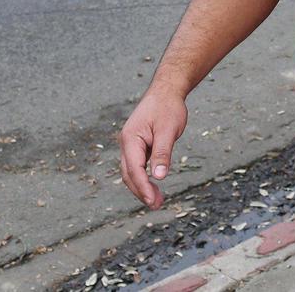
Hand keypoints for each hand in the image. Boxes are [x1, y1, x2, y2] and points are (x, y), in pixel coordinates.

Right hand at [119, 87, 187, 209]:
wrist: (167, 90)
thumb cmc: (168, 107)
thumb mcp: (168, 130)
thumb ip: (162, 153)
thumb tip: (159, 176)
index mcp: (130, 139)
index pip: (134, 169)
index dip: (143, 187)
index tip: (153, 201)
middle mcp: (127, 143)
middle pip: (129, 174)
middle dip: (141, 191)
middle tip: (157, 205)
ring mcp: (131, 144)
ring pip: (132, 171)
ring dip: (142, 186)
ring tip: (157, 200)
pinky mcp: (138, 144)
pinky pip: (137, 164)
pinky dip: (143, 176)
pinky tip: (153, 185)